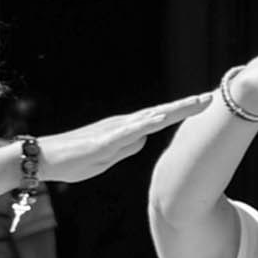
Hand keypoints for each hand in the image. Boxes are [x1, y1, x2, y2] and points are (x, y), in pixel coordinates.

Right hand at [35, 95, 214, 186]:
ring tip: (196, 103)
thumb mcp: (108, 158)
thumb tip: (143, 139)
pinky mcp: (103, 140)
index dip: (183, 112)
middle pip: (160, 114)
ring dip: (174, 111)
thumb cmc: (74, 160)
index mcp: (126, 131)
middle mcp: (123, 125)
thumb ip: (126, 147)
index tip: (204, 104)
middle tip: (211, 97)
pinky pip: (128, 132)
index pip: (160, 119)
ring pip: (149, 118)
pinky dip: (145, 125)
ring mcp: (114, 131)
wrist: (46, 159)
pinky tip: (160, 119)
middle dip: (187, 107)